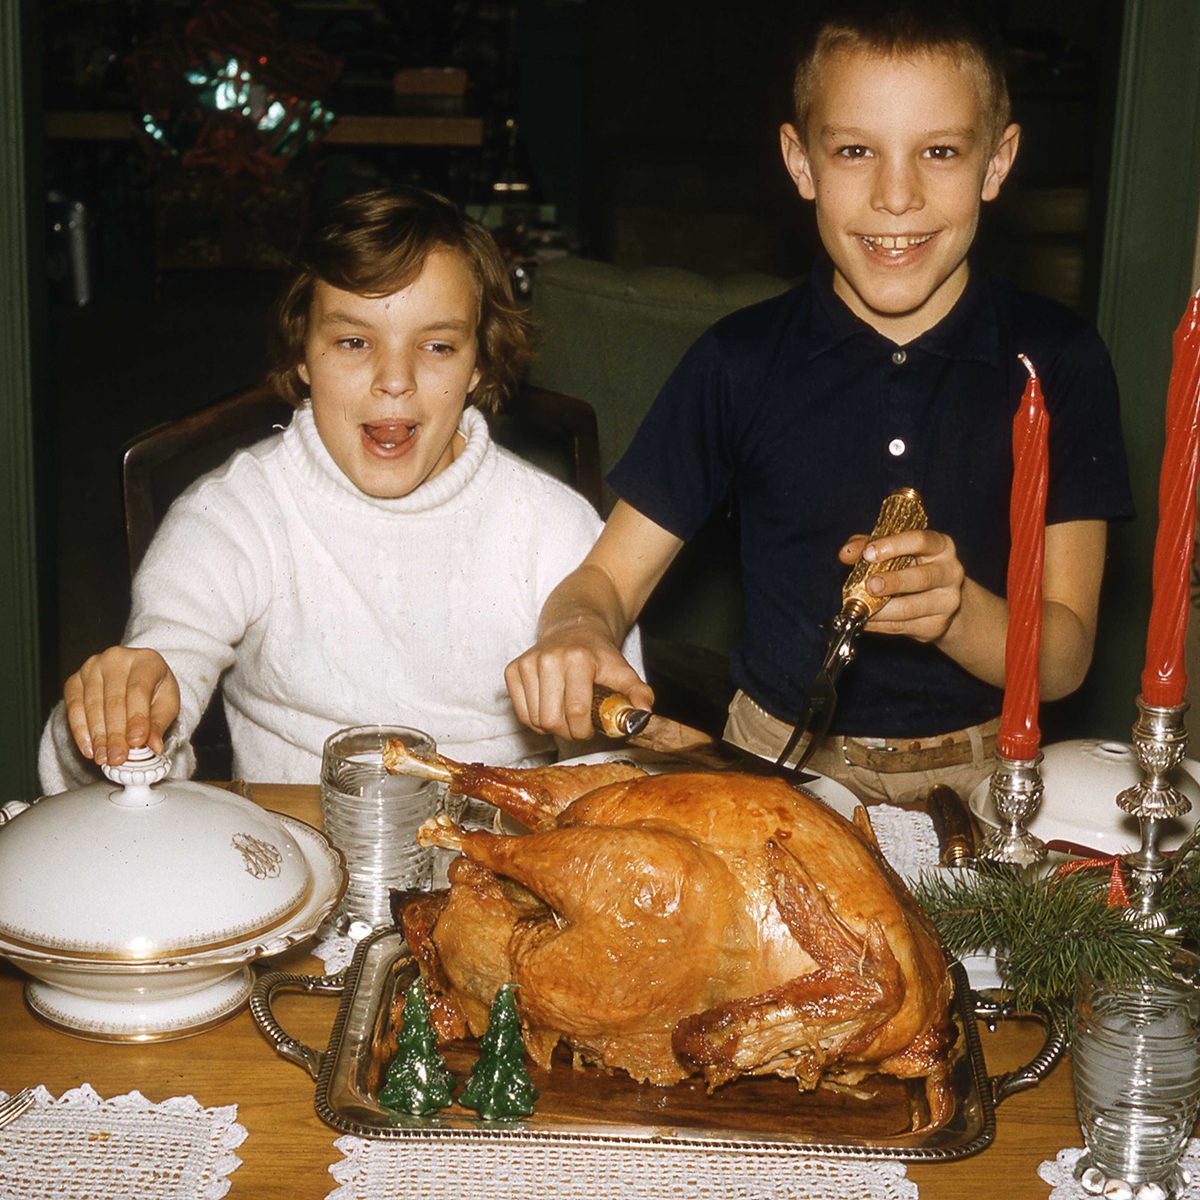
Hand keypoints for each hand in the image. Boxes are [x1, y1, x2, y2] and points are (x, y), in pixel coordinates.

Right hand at [63, 646, 180, 766]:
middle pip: (114, 700)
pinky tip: (89, 749)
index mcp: (146, 660)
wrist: (135, 676)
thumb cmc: (154, 689)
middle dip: (115, 734)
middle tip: (118, 758)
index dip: (137, 718)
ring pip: (92, 705)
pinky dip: (81, 730)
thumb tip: (153, 747)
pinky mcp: (75, 679)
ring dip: (98, 736)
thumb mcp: (167, 704)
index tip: (136, 743)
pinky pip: (74, 707)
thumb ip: (159, 724)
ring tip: (104, 758)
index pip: (139, 690)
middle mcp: (116, 658)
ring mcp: (92, 667)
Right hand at [505, 621, 653, 741]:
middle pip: (552, 719)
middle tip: (577, 725)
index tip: (590, 729)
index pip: (576, 710)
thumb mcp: (623, 671)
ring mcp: (528, 663)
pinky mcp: (513, 669)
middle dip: (567, 731)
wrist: (573, 629)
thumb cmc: (598, 655)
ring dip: (551, 727)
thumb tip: (643, 715)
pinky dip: (535, 720)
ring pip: (535, 720)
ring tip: (565, 715)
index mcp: (578, 659)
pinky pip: (521, 713)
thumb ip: (637, 693)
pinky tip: (549, 708)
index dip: (583, 730)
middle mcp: (549, 658)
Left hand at [839, 529, 964, 642]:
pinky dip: (880, 624)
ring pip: (911, 607)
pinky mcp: (937, 625)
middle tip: (869, 585)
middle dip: (893, 582)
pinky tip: (865, 621)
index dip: (894, 545)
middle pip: (922, 577)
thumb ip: (868, 546)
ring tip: (860, 608)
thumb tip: (846, 553)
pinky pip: (903, 626)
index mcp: (940, 546)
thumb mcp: (892, 550)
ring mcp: (946, 601)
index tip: (869, 553)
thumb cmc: (910, 567)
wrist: (939, 602)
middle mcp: (950, 572)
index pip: (921, 540)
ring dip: (881, 610)